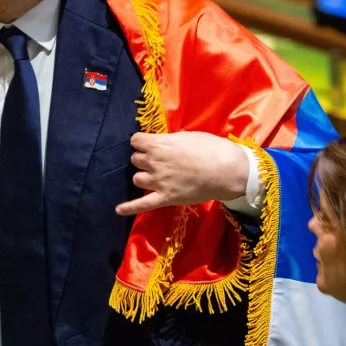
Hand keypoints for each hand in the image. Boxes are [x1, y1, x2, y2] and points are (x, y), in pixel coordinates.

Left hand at [115, 131, 248, 215]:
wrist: (227, 170)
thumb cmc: (210, 148)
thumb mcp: (187, 136)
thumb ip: (169, 141)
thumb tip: (163, 143)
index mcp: (158, 144)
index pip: (135, 140)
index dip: (142, 142)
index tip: (149, 144)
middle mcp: (153, 162)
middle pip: (135, 159)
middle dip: (144, 159)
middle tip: (158, 160)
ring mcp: (158, 181)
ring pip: (137, 179)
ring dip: (143, 176)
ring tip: (154, 176)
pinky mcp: (164, 198)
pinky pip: (142, 204)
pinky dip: (129, 207)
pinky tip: (118, 209)